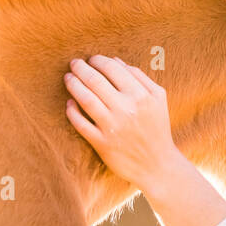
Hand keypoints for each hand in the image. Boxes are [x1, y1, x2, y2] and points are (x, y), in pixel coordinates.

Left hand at [65, 55, 177, 187]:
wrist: (158, 165)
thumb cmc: (157, 128)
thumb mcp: (158, 99)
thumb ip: (140, 77)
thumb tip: (115, 60)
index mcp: (141, 96)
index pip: (112, 68)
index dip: (98, 60)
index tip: (91, 60)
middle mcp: (126, 109)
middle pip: (95, 80)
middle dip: (80, 68)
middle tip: (74, 63)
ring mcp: (113, 127)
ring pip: (85, 99)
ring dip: (73, 84)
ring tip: (68, 78)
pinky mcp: (102, 143)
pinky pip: (80, 123)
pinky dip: (72, 111)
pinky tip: (69, 103)